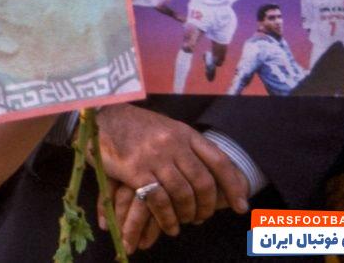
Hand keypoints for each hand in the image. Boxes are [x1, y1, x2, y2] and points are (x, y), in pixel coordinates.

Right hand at [94, 105, 249, 242]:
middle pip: (203, 182)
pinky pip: (160, 201)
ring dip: (188, 214)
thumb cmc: (134, 127)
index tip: (242, 205)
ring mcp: (155, 157)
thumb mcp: (166, 128)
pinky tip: (170, 226)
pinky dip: (168, 218)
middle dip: (208, 206)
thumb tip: (212, 173)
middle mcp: (173, 144)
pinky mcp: (135, 170)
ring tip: (186, 222)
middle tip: (204, 217)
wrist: (100, 118)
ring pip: (184, 194)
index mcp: (185, 133)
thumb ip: (186, 147)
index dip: (234, 185)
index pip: (219, 161)